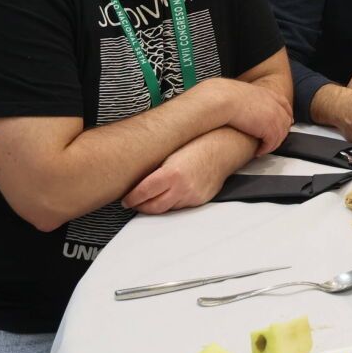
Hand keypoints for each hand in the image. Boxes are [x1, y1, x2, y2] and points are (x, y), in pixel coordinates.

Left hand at [121, 133, 236, 213]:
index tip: (126, 200)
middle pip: (154, 207)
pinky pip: (181, 206)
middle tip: (134, 203)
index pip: (143, 193)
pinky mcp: (200, 200)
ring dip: (156, 205)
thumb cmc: (198, 144)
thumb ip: (155, 170)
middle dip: (141, 207)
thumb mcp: (171, 153)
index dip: (131, 199)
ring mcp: (192, 196)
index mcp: (172, 174)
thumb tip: (137, 182)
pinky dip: (172, 203)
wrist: (225, 147)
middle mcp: (182, 188)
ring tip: (149, 199)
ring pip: (167, 209)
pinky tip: (169, 195)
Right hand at [204, 78, 291, 154]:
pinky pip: (272, 143)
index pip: (284, 105)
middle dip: (280, 133)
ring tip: (262, 150)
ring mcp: (274, 117)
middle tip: (271, 142)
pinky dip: (265, 149)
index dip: (287, 114)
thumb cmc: (224, 96)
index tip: (288, 121)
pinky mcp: (269, 129)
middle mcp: (274, 106)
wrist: (224, 100)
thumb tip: (241, 103)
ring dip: (272, 145)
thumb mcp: (242, 92)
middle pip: (285, 122)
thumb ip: (249, 98)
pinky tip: (258, 152)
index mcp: (268, 94)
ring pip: (280, 135)